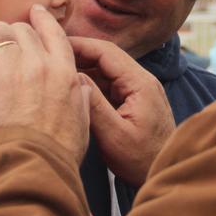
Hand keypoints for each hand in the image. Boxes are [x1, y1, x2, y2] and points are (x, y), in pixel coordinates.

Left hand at [0, 5, 90, 162]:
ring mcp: (11, 68)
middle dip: (10, 32)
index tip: (34, 14)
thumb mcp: (83, 125)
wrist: (30, 166)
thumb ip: (82, 102)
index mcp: (65, 73)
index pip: (53, 33)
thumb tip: (82, 90)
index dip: (41, 20)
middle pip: (22, 29)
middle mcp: (40, 63)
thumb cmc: (56, 154)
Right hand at [69, 36, 174, 186]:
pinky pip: (109, 84)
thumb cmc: (142, 160)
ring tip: (56, 69)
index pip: (106, 52)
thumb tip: (73, 78)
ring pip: (106, 70)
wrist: (165, 172)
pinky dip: (91, 83)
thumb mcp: (114, 135)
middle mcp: (142, 81)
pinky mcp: (134, 100)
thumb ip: (94, 105)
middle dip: (78, 54)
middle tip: (50, 54)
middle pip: (106, 57)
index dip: (79, 44)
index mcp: (140, 83)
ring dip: (83, 67)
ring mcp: (139, 90)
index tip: (55, 43)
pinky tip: (72, 87)